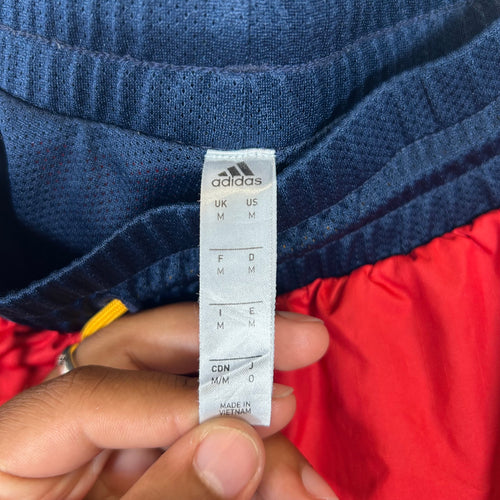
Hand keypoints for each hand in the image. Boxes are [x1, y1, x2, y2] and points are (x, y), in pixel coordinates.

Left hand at [0, 303, 337, 498]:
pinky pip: (207, 449)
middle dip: (230, 349)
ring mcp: (113, 452)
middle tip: (304, 340)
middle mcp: (67, 435)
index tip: (250, 417)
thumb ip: (164, 498)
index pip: (85, 393)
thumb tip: (237, 443)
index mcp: (17, 452)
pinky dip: (255, 468)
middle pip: (144, 358)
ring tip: (310, 486)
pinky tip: (292, 489)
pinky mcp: (151, 470)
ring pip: (193, 406)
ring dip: (261, 439)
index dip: (171, 398)